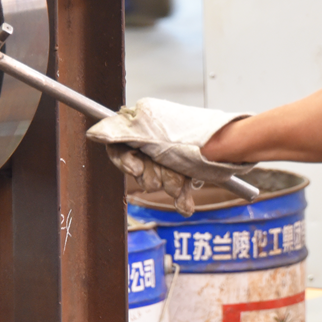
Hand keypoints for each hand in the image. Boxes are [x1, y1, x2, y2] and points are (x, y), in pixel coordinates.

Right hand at [87, 98, 252, 214]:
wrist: (228, 151)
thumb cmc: (192, 139)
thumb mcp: (148, 131)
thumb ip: (117, 132)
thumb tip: (93, 132)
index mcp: (146, 122)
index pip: (118, 145)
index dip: (124, 160)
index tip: (136, 165)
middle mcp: (156, 138)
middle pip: (137, 166)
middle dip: (151, 174)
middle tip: (163, 171)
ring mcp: (171, 156)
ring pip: (156, 180)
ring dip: (168, 182)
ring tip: (182, 177)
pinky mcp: (186, 171)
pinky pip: (174, 189)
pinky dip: (180, 195)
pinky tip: (185, 200)